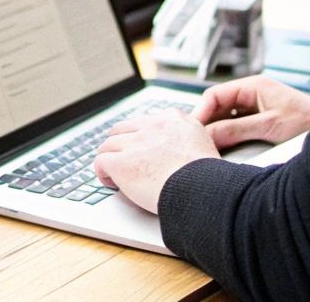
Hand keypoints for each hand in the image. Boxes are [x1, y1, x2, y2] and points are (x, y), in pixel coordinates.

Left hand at [93, 109, 218, 212]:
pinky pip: (101, 161)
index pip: (145, 121)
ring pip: (109, 145)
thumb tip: (179, 147)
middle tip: (123, 160)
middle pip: (123, 130)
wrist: (202, 189)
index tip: (140, 150)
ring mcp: (135, 143)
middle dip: (120, 145)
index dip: (139, 137)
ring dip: (110, 158)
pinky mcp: (122, 163)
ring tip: (115, 174)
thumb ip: (187, 136)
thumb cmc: (208, 176)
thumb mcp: (204, 143)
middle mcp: (152, 126)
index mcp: (173, 119)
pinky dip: (103, 172)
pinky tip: (111, 182)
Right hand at [192, 76, 309, 148]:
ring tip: (207, 148)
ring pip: (225, 120)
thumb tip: (207, 135)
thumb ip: (236, 130)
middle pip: (217, 108)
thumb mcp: (268, 126)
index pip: (215, 95)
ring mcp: (255, 110)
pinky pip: (236, 129)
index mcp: (252, 86)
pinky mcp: (260, 124)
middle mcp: (251, 96)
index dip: (201, 112)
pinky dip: (228, 139)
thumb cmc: (307, 122)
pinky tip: (224, 151)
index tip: (192, 130)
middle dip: (206, 124)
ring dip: (217, 133)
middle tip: (195, 142)